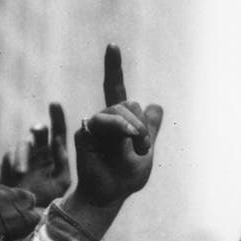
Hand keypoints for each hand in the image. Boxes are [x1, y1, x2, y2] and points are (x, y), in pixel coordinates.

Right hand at [0, 103, 70, 203]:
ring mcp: (23, 157)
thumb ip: (62, 163)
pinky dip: (11, 162)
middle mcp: (40, 153)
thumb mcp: (61, 182)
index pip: (58, 132)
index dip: (57, 117)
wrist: (26, 213)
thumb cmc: (48, 198)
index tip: (55, 104)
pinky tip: (14, 173)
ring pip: (23, 144)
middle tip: (38, 130)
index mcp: (55, 155)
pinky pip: (9, 155)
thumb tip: (58, 142)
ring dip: (22, 156)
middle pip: (38, 132)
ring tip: (21, 172)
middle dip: (38, 129)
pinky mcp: (9, 164)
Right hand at [67, 45, 163, 209]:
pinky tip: (130, 136)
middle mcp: (104, 120)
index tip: (112, 45)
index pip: (116, 89)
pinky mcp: (84, 134)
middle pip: (127, 102)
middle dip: (141, 123)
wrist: (110, 196)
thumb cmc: (126, 178)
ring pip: (119, 108)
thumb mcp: (145, 150)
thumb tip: (155, 105)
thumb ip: (149, 128)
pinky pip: (103, 121)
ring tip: (141, 147)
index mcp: (119, 121)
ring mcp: (93, 126)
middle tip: (145, 146)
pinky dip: (121, 126)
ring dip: (135, 126)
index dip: (113, 68)